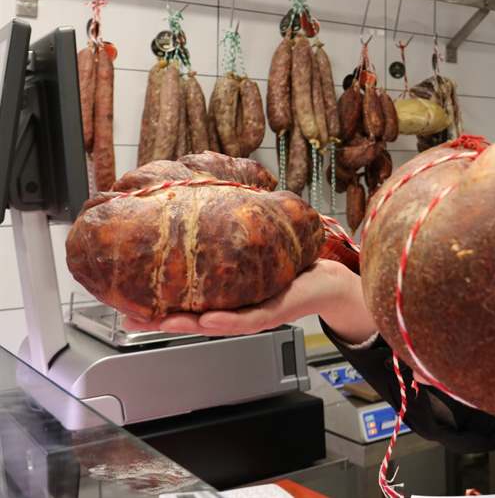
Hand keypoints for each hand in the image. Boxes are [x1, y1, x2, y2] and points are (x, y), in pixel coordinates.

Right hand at [121, 259, 376, 342]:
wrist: (327, 279)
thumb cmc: (287, 266)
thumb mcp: (249, 252)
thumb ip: (225, 243)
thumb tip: (199, 212)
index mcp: (224, 298)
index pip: (184, 305)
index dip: (154, 308)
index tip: (124, 307)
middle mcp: (234, 311)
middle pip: (190, 321)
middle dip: (159, 321)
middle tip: (130, 318)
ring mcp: (252, 314)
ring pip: (214, 324)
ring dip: (187, 324)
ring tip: (162, 321)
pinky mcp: (273, 312)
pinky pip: (247, 319)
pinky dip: (228, 320)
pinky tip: (209, 318)